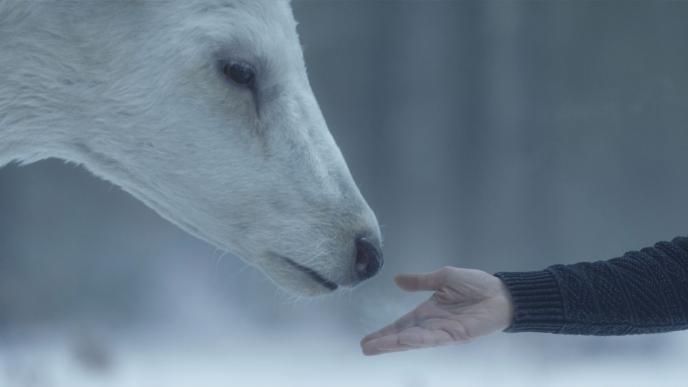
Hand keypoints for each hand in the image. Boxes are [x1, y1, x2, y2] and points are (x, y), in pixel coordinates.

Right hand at [361, 267, 512, 355]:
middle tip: (365, 348)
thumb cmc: (476, 285)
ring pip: (414, 340)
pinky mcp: (456, 335)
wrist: (502, 292)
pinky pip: (433, 338)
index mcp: (428, 311)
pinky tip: (404, 340)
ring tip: (376, 347)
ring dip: (395, 344)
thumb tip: (397, 280)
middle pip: (404, 336)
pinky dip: (418, 339)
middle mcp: (432, 325)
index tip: (368, 340)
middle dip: (384, 342)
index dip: (385, 332)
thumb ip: (420, 281)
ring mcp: (443, 332)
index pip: (402, 325)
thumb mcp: (443, 277)